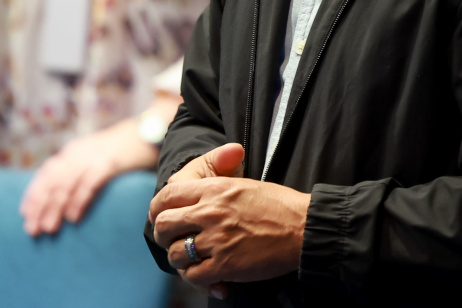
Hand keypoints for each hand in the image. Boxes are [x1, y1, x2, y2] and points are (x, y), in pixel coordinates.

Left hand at [20, 118, 159, 236]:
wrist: (149, 132)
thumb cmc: (122, 151)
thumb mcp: (95, 158)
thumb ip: (79, 172)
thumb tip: (61, 198)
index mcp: (73, 152)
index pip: (45, 174)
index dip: (33, 195)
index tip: (25, 216)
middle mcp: (78, 152)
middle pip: (52, 181)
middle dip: (39, 206)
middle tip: (32, 230)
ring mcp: (94, 156)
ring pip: (66, 184)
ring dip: (55, 207)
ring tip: (49, 228)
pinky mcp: (110, 162)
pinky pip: (90, 183)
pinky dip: (79, 200)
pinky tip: (73, 217)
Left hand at [150, 144, 310, 294]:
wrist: (303, 227)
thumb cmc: (278, 204)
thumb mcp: (244, 183)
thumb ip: (216, 183)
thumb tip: (195, 186)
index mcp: (214, 189)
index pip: (168, 195)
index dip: (157, 208)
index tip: (160, 216)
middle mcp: (210, 213)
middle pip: (164, 225)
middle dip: (162, 234)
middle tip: (171, 239)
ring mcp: (217, 240)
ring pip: (175, 253)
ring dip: (179, 258)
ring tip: (191, 258)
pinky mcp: (226, 265)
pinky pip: (194, 275)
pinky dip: (196, 277)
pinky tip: (208, 275)